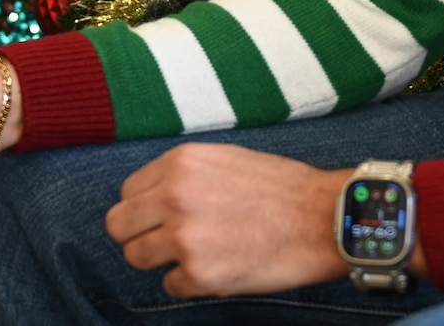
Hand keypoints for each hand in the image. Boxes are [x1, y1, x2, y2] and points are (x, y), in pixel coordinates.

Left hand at [106, 144, 424, 297]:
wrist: (324, 218)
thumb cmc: (283, 188)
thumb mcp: (226, 159)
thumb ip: (184, 176)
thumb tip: (154, 196)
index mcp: (180, 164)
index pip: (128, 191)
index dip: (145, 207)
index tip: (161, 216)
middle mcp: (174, 197)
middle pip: (119, 226)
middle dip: (138, 235)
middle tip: (165, 242)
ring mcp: (184, 238)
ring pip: (136, 258)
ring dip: (162, 260)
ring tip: (196, 255)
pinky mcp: (199, 275)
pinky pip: (170, 285)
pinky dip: (189, 282)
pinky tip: (218, 268)